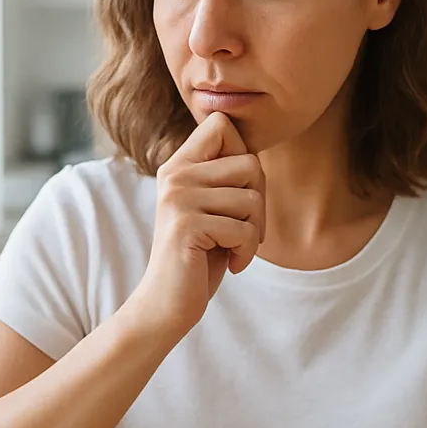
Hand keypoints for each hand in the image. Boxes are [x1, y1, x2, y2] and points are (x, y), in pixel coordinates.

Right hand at [129, 112, 265, 335]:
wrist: (167, 303)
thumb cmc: (200, 256)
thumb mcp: (213, 208)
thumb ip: (226, 176)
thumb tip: (256, 151)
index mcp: (179, 165)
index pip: (222, 124)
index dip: (245, 155)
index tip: (237, 192)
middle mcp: (175, 175)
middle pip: (250, 162)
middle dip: (259, 202)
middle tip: (243, 230)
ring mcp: (178, 198)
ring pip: (252, 198)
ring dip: (254, 232)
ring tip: (234, 248)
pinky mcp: (186, 225)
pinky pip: (244, 229)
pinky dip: (247, 253)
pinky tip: (232, 264)